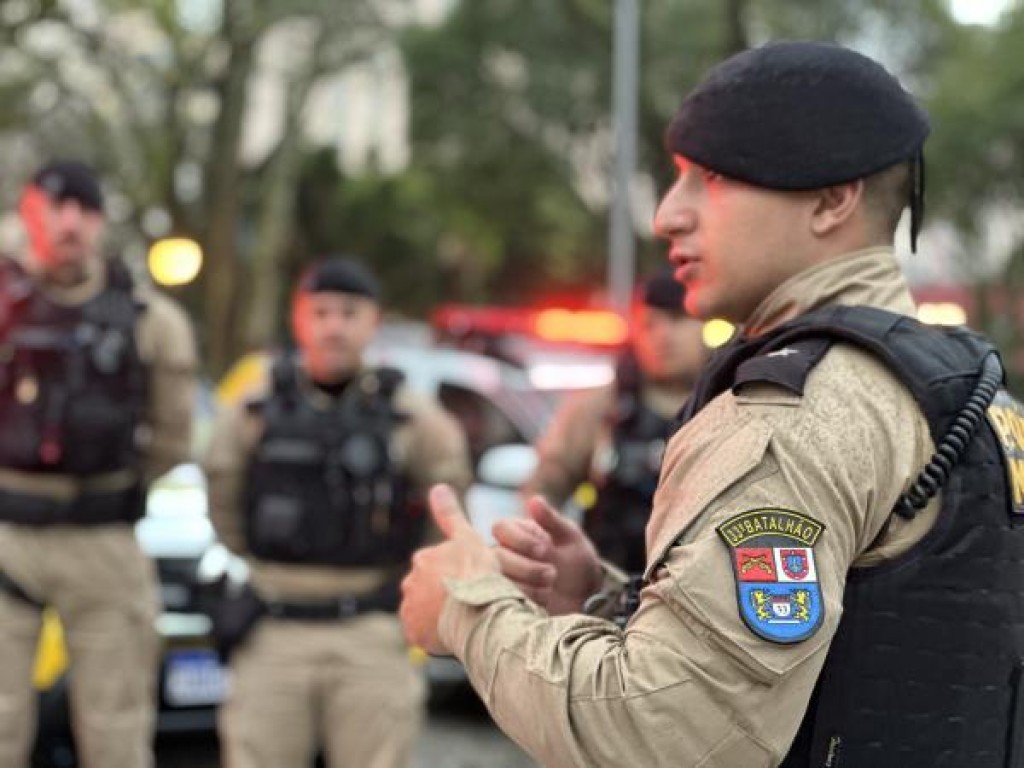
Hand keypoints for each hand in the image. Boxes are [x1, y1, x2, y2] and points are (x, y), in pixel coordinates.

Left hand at [399, 484, 499, 654]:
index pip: (436, 567)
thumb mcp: (467, 537)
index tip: (470, 583)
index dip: (455, 575)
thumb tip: (438, 487)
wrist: (478, 611)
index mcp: (423, 560)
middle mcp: (410, 583)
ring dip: (438, 616)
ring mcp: (411, 609)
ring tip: (462, 621)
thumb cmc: (477, 574)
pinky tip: (453, 634)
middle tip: (468, 604)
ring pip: (425, 612)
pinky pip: (423, 635)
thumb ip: (451, 514)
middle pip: (428, 590)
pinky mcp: (413, 633)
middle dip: (444, 596)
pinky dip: (434, 635)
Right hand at [492, 495, 602, 615]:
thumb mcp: (569, 537)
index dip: (520, 540)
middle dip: (527, 568)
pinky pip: (504, 600)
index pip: (501, 528)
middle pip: (497, 557)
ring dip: (527, 585)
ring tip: (551, 587)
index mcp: (517, 532)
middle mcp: (505, 553)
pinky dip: (526, 599)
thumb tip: (534, 499)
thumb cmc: (576, 561)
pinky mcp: (508, 600)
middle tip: (553, 574)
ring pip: (498, 580)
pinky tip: (545, 599)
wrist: (586, 598)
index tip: (544, 550)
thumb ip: (550, 520)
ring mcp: (504, 577)